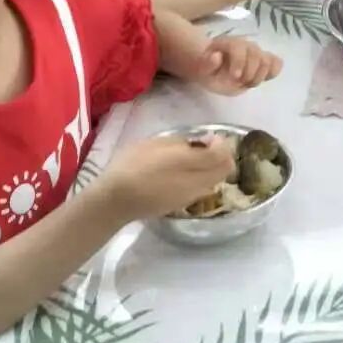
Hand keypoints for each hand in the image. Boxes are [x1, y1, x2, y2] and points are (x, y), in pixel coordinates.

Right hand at [101, 132, 236, 220]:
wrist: (116, 200)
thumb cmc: (130, 165)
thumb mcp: (153, 144)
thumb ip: (181, 142)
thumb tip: (201, 143)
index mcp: (187, 162)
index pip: (221, 154)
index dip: (220, 143)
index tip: (209, 137)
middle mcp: (196, 182)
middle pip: (225, 169)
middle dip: (222, 156)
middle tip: (206, 147)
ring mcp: (192, 196)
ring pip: (217, 180)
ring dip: (214, 168)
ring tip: (195, 160)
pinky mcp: (185, 205)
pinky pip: (204, 189)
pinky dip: (204, 179)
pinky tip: (184, 174)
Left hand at [194, 36, 281, 94]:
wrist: (217, 70)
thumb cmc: (210, 72)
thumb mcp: (203, 71)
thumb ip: (208, 64)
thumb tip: (217, 56)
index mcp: (228, 44)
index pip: (238, 46)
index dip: (239, 61)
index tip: (235, 77)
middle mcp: (244, 44)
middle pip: (256, 53)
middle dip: (250, 72)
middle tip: (241, 83)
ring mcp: (256, 52)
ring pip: (267, 59)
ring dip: (260, 76)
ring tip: (249, 83)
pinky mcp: (265, 60)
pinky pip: (277, 62)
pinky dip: (273, 72)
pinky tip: (264, 79)